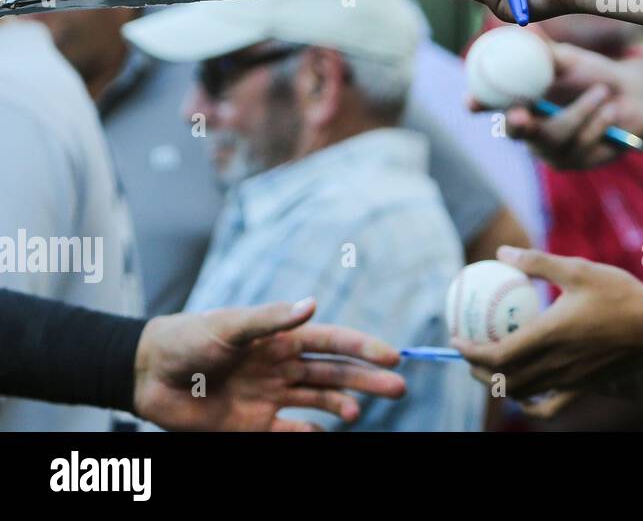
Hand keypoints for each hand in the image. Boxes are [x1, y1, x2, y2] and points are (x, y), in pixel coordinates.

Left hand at [132, 298, 404, 430]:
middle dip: (368, 380)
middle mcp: (283, 367)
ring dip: (342, 406)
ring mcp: (270, 396)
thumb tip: (312, 305)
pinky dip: (308, 434)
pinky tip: (322, 434)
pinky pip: (288, 432)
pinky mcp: (252, 425)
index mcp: (282, 338)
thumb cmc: (188, 339)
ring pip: (319, 402)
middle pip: (335, 374)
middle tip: (398, 388)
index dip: (364, 348)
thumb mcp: (229, 324)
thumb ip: (270, 318)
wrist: (147, 375)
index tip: (393, 357)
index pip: (333, 342)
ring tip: (356, 414)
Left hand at [452, 246, 642, 397]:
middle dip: (476, 371)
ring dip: (499, 383)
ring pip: (521, 393)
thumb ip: (537, 261)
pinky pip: (548, 407)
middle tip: (468, 351)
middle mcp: (553, 365)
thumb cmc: (620, 294)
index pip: (493, 356)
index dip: (468, 351)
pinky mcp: (583, 389)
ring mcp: (568, 381)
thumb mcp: (577, 269)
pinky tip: (527, 392)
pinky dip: (530, 404)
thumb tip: (503, 252)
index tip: (455, 337)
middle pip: (501, 381)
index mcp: (546, 336)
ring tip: (493, 365)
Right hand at [489, 43, 642, 168]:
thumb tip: (525, 28)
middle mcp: (528, 129)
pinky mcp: (573, 163)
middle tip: (520, 114)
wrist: (632, 98)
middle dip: (516, 124)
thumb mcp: (570, 60)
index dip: (477, 103)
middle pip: (514, 132)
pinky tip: (609, 112)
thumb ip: (545, 49)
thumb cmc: (593, 75)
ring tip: (602, 92)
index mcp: (518, 100)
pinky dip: (598, 123)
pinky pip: (580, 146)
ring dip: (581, 111)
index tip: (472, 101)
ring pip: (554, 138)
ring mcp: (549, 150)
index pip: (489, 104)